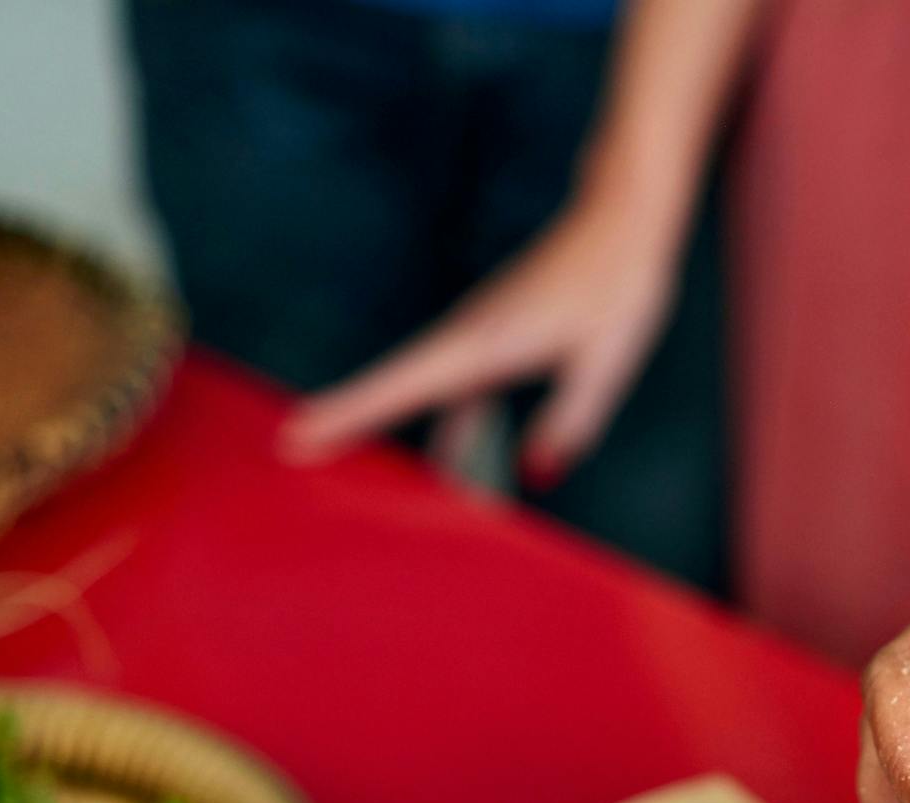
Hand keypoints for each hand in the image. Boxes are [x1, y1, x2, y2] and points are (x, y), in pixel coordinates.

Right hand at [282, 200, 673, 485]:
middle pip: (396, 387)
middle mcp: (471, 337)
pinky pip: (460, 391)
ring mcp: (478, 336)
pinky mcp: (495, 339)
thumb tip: (536, 473)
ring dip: (390, 424)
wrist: (620, 222)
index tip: (298, 434)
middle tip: (288, 451)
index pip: (405, 386)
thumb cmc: (618, 287)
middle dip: (345, 420)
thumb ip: (571, 420)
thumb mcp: (606, 362)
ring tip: (350, 461)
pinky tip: (457, 467)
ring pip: (425, 391)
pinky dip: (452, 428)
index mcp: (488, 343)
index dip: (350, 412)